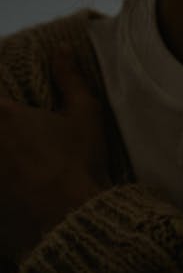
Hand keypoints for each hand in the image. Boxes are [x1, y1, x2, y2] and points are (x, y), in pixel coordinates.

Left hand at [0, 50, 109, 262]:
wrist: (71, 223)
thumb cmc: (79, 164)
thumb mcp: (84, 114)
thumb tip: (60, 49)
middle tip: (20, 135)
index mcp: (2, 114)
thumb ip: (70, 78)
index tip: (11, 106)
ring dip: (2, 156)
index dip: (1, 99)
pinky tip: (12, 187)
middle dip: (3, 126)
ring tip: (15, 159)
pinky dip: (0, 184)